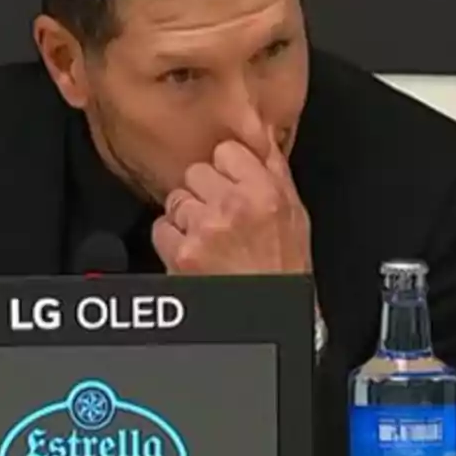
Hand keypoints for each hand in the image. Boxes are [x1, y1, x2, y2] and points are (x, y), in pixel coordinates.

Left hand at [152, 126, 311, 274]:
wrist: (270, 315)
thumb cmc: (284, 270)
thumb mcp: (294, 216)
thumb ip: (275, 174)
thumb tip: (262, 140)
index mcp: (264, 192)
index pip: (226, 151)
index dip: (226, 169)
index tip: (230, 184)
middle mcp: (233, 206)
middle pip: (196, 173)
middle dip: (204, 192)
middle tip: (220, 216)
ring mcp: (204, 229)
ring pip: (177, 200)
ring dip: (187, 217)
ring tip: (209, 238)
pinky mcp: (182, 253)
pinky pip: (162, 228)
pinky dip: (172, 240)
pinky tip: (194, 253)